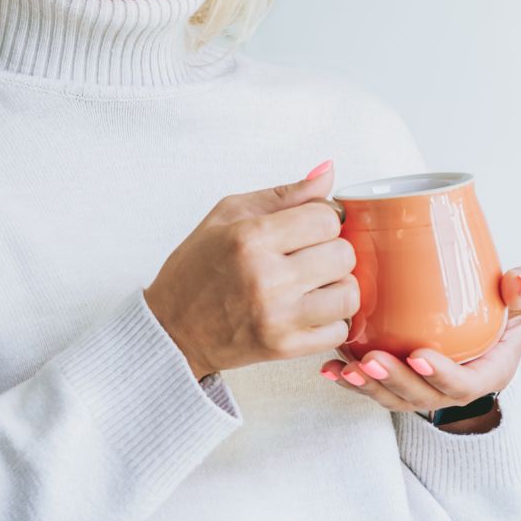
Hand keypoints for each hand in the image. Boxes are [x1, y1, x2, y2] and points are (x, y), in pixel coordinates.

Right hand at [144, 162, 355, 379]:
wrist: (171, 328)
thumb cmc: (196, 268)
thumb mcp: (228, 215)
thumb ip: (283, 194)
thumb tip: (328, 173)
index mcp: (250, 237)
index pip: (326, 218)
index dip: (322, 219)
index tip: (308, 227)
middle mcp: (267, 277)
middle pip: (343, 254)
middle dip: (331, 250)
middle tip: (309, 255)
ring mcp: (278, 316)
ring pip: (349, 293)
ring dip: (337, 285)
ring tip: (314, 283)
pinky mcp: (284, 348)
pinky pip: (340, 330)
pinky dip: (331, 318)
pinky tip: (309, 308)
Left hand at [318, 267, 520, 413]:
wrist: (473, 323)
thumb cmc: (498, 309)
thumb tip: (519, 281)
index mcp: (485, 373)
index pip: (464, 385)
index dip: (442, 376)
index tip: (419, 355)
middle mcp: (449, 389)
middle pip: (421, 395)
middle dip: (395, 381)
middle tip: (371, 360)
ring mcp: (421, 389)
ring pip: (392, 396)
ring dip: (368, 385)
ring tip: (347, 369)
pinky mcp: (396, 382)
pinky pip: (373, 387)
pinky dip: (349, 381)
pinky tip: (330, 369)